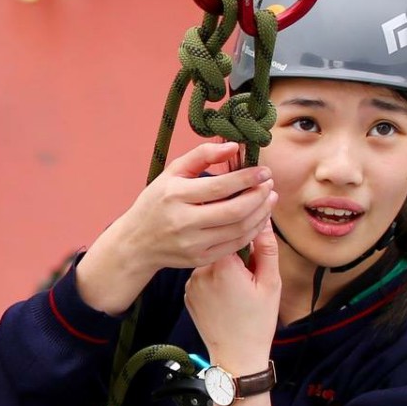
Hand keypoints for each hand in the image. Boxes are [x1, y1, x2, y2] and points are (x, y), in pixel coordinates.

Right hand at [76, 142, 276, 312]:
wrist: (137, 243)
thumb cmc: (156, 202)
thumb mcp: (172, 173)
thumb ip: (202, 155)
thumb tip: (234, 146)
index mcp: (175, 196)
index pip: (220, 186)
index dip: (247, 178)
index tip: (264, 171)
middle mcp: (184, 222)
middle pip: (234, 210)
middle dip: (259, 196)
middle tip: (270, 184)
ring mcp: (193, 244)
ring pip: (239, 230)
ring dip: (261, 213)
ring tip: (269, 198)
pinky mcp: (200, 259)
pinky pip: (235, 245)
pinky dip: (252, 231)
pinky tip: (259, 218)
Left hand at [186, 223, 280, 378]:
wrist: (236, 356)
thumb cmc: (257, 321)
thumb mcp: (271, 283)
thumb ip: (267, 247)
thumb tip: (264, 217)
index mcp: (223, 264)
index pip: (231, 229)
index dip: (246, 231)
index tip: (256, 239)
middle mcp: (201, 270)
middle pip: (220, 244)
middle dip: (236, 251)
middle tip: (250, 274)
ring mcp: (191, 283)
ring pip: (211, 260)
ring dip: (224, 266)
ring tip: (238, 289)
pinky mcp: (187, 294)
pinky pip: (203, 276)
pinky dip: (214, 280)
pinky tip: (225, 297)